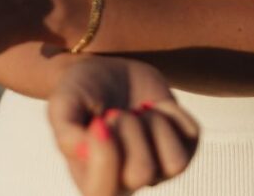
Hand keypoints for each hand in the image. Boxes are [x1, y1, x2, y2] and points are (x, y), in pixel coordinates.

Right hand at [48, 56, 199, 195]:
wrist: (108, 70)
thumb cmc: (81, 92)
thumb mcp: (62, 104)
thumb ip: (65, 132)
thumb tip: (84, 149)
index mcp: (92, 180)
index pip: (102, 193)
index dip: (105, 156)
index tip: (100, 121)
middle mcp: (127, 182)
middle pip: (142, 172)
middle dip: (128, 129)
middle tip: (116, 112)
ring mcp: (159, 168)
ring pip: (176, 162)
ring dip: (156, 124)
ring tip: (139, 111)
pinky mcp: (183, 147)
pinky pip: (191, 136)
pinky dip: (172, 112)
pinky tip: (154, 107)